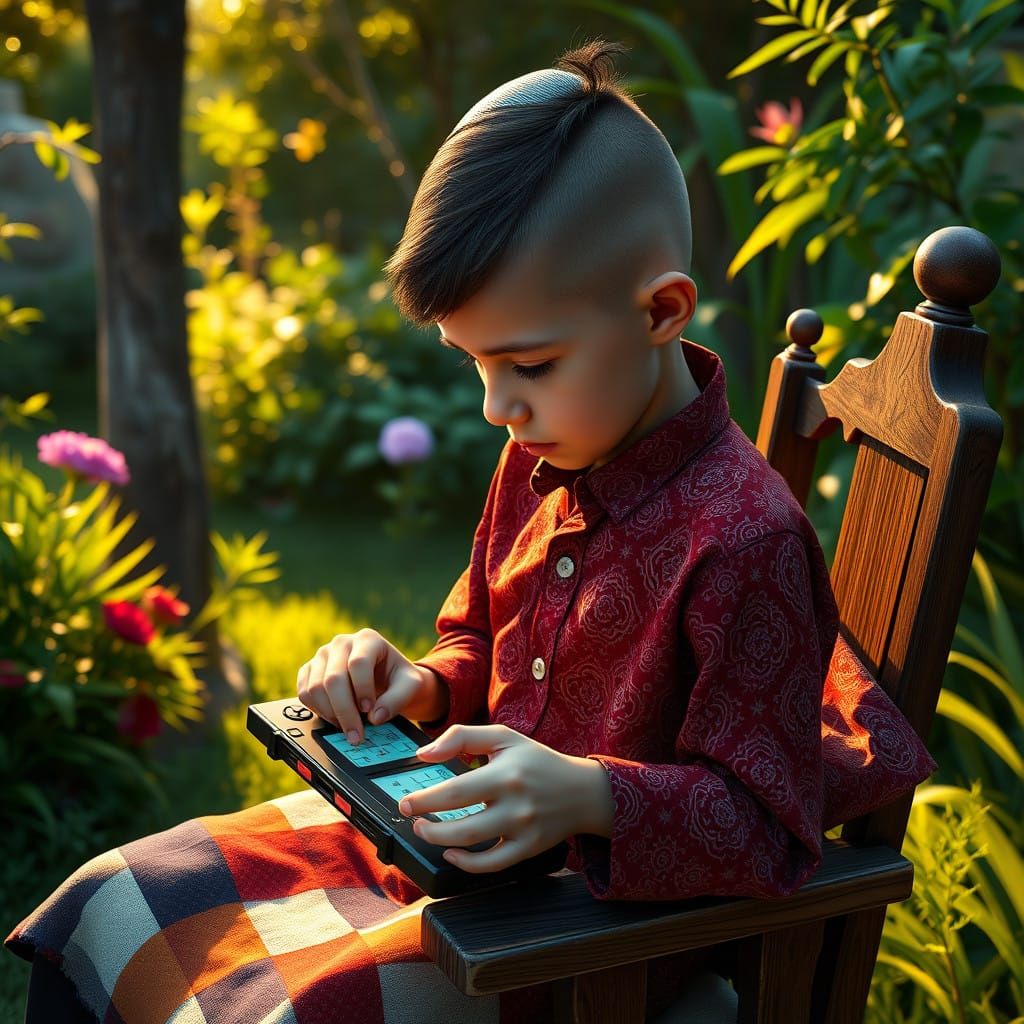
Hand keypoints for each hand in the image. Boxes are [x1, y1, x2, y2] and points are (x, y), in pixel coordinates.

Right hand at [296, 628, 446, 743]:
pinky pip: (304, 693)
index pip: (358, 663)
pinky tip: (335, 719)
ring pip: (315, 688)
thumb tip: (375, 717)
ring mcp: (322, 655)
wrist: (388, 678)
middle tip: (356, 735)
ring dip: (330, 714)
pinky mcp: (310, 670)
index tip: (369, 710)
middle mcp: (342, 643)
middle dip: (344, 711)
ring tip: (347, 728)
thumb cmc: (399, 679)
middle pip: (333, 679)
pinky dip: (318, 711)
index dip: (362, 689)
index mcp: (368, 639)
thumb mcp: (410, 686)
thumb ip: (397, 699)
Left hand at [398, 724, 614, 872]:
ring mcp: (522, 830)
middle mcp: (515, 804)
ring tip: (425, 830)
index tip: (407, 801)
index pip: (455, 791)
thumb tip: (424, 753)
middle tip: (412, 819)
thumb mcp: (503, 737)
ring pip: (473, 846)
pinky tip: (451, 853)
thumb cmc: (537, 761)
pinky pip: (492, 866)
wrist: (582, 791)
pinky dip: (467, 864)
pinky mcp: (528, 849)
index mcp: (505, 774)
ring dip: (440, 842)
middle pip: (461, 825)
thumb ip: (461, 738)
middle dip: (427, 826)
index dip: (425, 799)